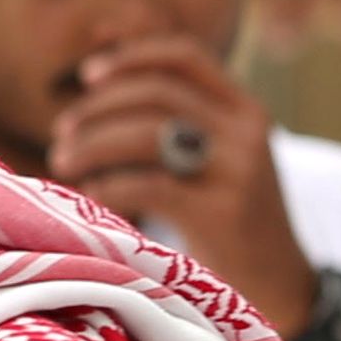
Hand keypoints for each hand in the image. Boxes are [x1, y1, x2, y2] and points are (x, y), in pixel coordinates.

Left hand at [49, 35, 310, 327]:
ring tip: (61, 161)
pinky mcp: (222, 213)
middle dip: (97, 108)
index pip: (186, 57)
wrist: (279, 283)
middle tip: (61, 132)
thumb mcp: (215, 158)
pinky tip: (92, 194)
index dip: (131, 58)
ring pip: (147, 134)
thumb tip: (91, 89)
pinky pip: (148, 185)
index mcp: (245, 109)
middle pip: (156, 94)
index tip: (86, 75)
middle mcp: (247, 131)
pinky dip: (108, 186)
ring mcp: (238, 171)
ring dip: (91, 144)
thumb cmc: (226, 217)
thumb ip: (175, 123)